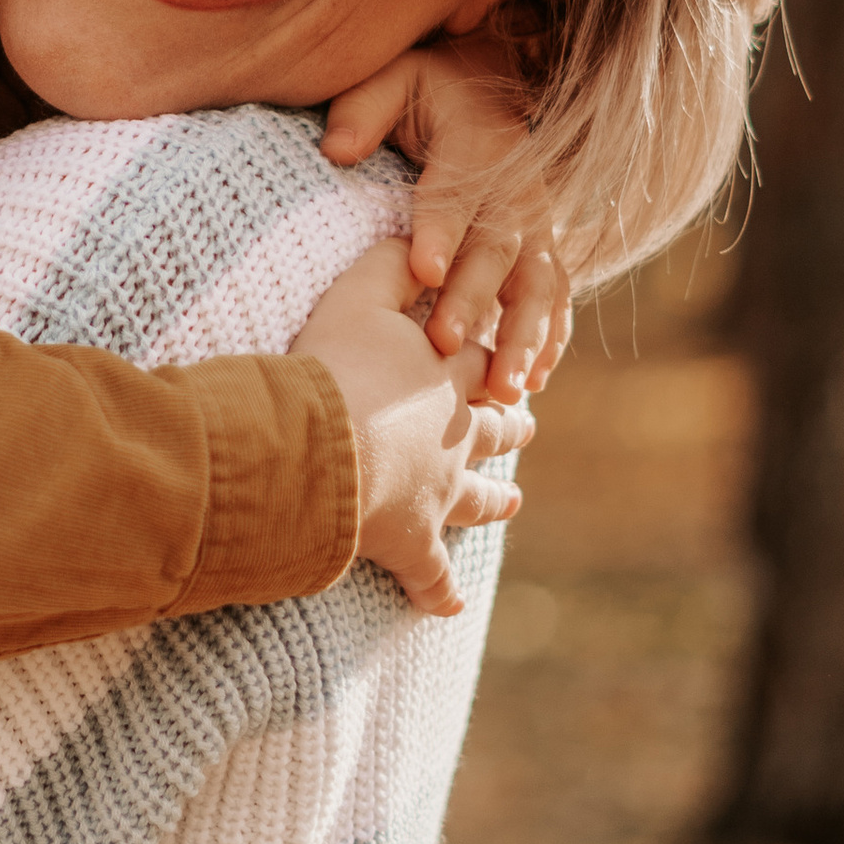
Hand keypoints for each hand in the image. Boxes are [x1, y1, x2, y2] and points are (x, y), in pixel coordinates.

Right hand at [296, 238, 532, 618]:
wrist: (319, 447)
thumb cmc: (332, 366)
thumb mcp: (356, 296)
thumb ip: (387, 265)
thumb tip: (415, 237)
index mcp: (448, 377)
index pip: (485, 364)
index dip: (493, 362)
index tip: (504, 366)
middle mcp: (456, 436)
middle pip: (497, 429)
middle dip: (510, 425)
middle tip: (524, 426)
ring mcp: (440, 493)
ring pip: (478, 498)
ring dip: (494, 500)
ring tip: (511, 502)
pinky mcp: (412, 543)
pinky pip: (432, 576)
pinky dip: (440, 592)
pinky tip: (449, 606)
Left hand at [320, 43, 570, 402]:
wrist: (494, 83)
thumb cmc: (428, 90)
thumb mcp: (394, 78)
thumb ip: (363, 109)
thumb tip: (336, 148)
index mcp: (476, 145)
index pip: (454, 194)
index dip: (441, 231)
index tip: (423, 272)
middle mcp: (516, 190)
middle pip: (497, 250)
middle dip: (473, 299)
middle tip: (444, 345)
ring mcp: (538, 224)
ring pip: (538, 285)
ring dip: (524, 337)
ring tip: (503, 388)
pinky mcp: (545, 250)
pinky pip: (555, 298)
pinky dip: (548, 340)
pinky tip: (532, 383)